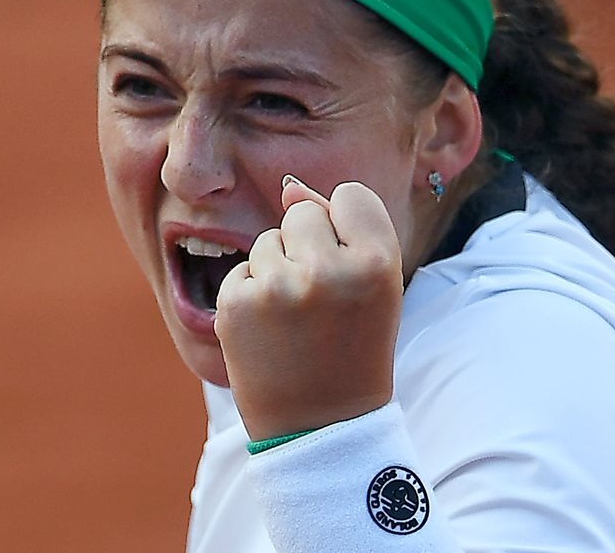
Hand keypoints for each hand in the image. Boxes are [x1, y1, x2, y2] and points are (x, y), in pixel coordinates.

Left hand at [214, 175, 403, 440]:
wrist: (320, 428)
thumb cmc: (353, 349)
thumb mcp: (371, 285)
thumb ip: (342, 227)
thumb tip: (288, 186)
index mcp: (379, 263)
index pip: (350, 195)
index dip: (347, 229)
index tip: (350, 268)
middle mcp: (328, 270)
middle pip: (303, 211)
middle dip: (307, 246)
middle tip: (321, 302)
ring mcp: (278, 288)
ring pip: (268, 240)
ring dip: (277, 270)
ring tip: (295, 321)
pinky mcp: (236, 305)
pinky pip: (241, 270)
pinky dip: (250, 294)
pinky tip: (269, 332)